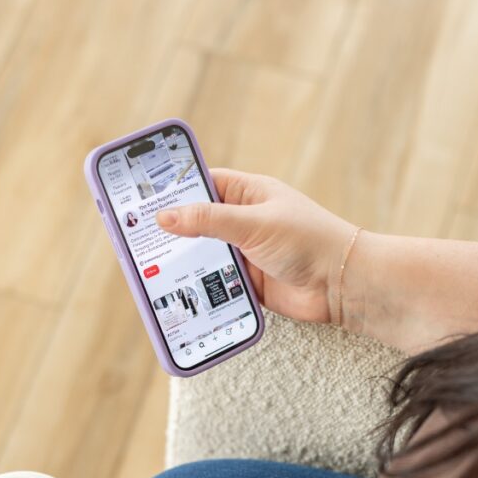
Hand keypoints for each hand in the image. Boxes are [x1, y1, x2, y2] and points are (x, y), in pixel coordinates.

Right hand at [155, 169, 361, 325]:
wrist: (341, 286)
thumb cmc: (308, 241)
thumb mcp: (253, 223)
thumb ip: (208, 220)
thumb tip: (165, 217)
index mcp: (247, 193)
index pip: (201, 184)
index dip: (173, 190)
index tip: (142, 199)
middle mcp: (243, 221)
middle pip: (197, 223)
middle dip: (172, 232)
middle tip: (136, 238)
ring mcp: (245, 253)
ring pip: (204, 256)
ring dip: (184, 263)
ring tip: (149, 268)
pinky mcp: (248, 283)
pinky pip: (216, 283)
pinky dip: (201, 287)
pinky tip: (178, 293)